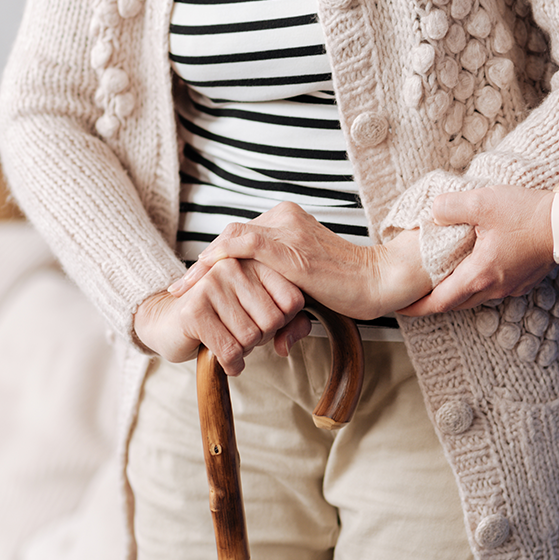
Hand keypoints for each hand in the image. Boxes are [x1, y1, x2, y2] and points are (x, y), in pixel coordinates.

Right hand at [133, 257, 309, 374]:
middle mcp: (234, 266)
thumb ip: (290, 324)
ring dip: (244, 351)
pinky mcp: (194, 309)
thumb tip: (287, 345)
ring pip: (251, 337)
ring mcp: (211, 284)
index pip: (293, 300)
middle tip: (243, 335)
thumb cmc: (221, 317)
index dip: (284, 322)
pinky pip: (229, 350)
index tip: (262, 321)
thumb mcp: (260, 315)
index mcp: (254, 261)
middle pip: (274, 320)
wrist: (168, 322)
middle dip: (262, 338)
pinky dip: (232, 364)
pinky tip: (227, 361)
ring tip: (230, 340)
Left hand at [167, 202, 431, 320]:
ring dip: (203, 268)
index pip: (240, 237)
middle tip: (179, 290)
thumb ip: (287, 302)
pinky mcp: (288, 247)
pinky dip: (217, 259)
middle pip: (230, 238)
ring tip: (181, 290)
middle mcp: (284, 218)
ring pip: (230, 240)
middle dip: (203, 266)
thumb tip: (278, 341)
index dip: (214, 261)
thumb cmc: (351, 289)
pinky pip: (242, 244)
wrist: (379, 281)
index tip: (194, 284)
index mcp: (288, 220)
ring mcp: (286, 229)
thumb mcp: (309, 291)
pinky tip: (201, 277)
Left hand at [401, 185, 555, 314]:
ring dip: (456, 292)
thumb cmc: (529, 215)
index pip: (440, 302)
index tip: (401, 309)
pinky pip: (493, 288)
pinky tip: (474, 266)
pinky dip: (477, 283)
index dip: (418, 307)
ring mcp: (511, 285)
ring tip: (441, 282)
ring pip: (475, 296)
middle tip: (416, 296)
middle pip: (456, 303)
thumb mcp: (482, 202)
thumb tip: (434, 212)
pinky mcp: (523, 278)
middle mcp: (495, 287)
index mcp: (479, 275)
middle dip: (434, 302)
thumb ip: (450, 207)